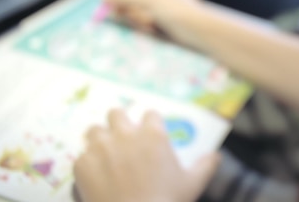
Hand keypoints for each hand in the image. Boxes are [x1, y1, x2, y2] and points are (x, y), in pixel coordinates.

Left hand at [74, 109, 219, 201]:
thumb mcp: (193, 184)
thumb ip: (206, 165)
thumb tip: (216, 156)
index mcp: (154, 135)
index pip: (150, 114)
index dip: (150, 124)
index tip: (150, 134)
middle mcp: (125, 135)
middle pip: (116, 113)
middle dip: (119, 123)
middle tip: (122, 138)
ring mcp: (101, 149)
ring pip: (94, 131)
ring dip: (99, 139)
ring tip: (104, 153)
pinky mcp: (82, 165)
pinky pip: (81, 156)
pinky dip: (87, 164)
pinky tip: (95, 176)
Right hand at [103, 0, 200, 38]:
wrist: (198, 30)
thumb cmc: (175, 10)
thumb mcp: (147, 0)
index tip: (109, 2)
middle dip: (128, 6)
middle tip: (126, 15)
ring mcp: (160, 2)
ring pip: (135, 8)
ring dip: (137, 17)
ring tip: (149, 23)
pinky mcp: (161, 16)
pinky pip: (143, 18)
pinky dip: (144, 24)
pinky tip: (153, 28)